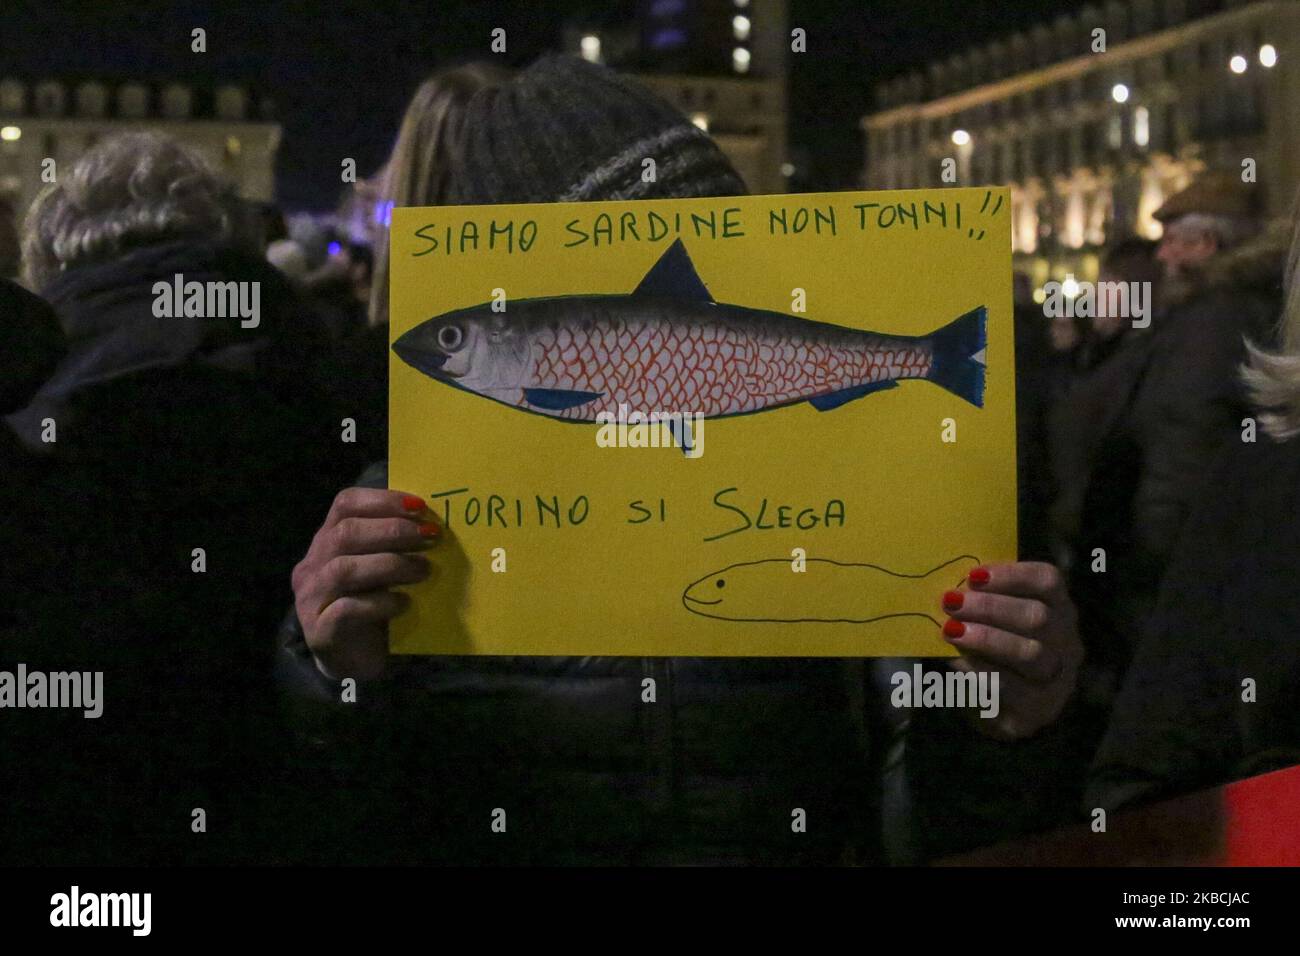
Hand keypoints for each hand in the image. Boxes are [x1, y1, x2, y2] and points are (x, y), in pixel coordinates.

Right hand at [291, 488, 437, 679]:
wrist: (353, 662)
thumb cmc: (372, 608)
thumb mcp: (383, 570)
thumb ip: (394, 546)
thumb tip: (432, 523)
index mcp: (327, 542)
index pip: (344, 505)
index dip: (382, 500)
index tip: (419, 506)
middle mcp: (312, 566)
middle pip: (345, 534)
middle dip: (393, 531)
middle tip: (430, 536)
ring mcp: (311, 599)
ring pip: (343, 569)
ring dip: (391, 565)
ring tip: (423, 570)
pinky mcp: (320, 631)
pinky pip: (347, 609)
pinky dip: (380, 602)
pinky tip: (404, 603)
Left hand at [938, 562, 1082, 740]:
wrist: (999, 708)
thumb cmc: (994, 650)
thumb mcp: (995, 620)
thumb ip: (982, 601)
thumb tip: (952, 587)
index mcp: (1059, 608)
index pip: (1048, 581)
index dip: (1012, 575)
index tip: (973, 576)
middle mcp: (1067, 642)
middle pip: (1038, 617)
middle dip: (990, 607)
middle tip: (951, 602)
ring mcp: (1058, 679)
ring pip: (1029, 654)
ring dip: (986, 638)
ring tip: (950, 631)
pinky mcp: (1038, 710)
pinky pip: (1010, 688)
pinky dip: (979, 671)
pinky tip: (955, 662)